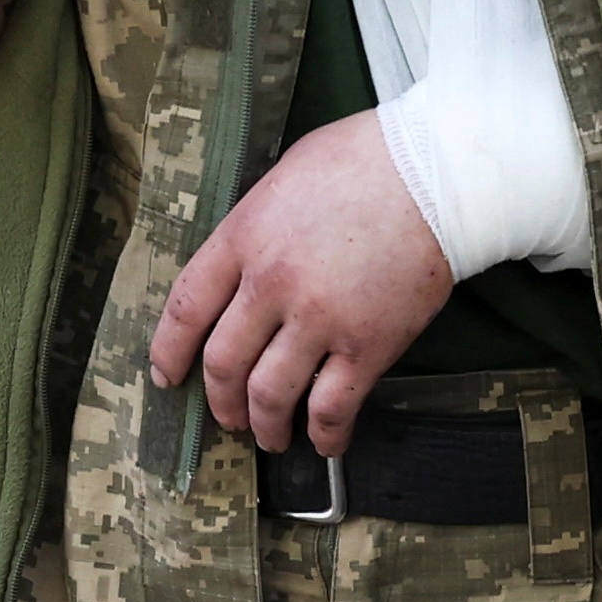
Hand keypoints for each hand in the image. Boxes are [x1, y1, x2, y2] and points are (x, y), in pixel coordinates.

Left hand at [147, 111, 455, 457]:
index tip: (166, 375)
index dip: (170, 351)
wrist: (435, 172)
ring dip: (265, 426)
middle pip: (223, 364)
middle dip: (220, 402)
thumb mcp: (283, 178)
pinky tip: (323, 441)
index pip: (187, 308)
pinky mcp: (368, 345)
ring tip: (270, 437)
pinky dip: (323, 434)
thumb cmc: (363, 160)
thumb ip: (254, 228)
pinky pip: (332, 407)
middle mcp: (272, 284)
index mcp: (244, 238)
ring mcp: (319, 319)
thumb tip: (242, 263)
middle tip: (227, 416)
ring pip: (270, 396)